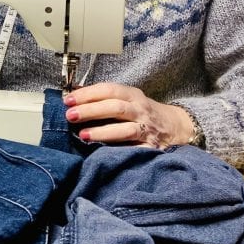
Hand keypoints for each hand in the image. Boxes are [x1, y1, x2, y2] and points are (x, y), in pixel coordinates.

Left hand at [62, 82, 196, 147]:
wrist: (175, 126)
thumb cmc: (141, 112)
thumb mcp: (127, 99)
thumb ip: (104, 98)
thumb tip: (73, 96)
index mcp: (132, 95)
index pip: (109, 90)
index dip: (87, 94)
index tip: (68, 100)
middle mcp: (140, 110)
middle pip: (115, 108)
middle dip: (91, 111)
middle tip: (71, 115)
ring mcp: (146, 129)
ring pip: (125, 130)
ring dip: (102, 132)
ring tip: (83, 135)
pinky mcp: (150, 147)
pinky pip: (135, 150)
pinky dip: (120, 151)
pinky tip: (104, 154)